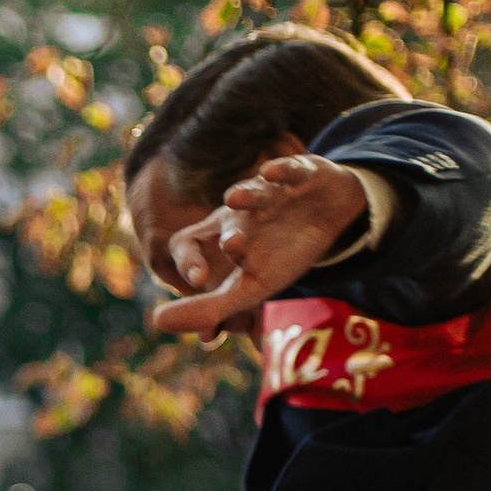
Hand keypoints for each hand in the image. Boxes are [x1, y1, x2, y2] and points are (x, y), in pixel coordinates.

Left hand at [151, 153, 372, 337]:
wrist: (333, 214)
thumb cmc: (283, 253)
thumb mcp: (250, 286)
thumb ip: (208, 309)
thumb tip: (158, 322)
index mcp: (221, 236)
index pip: (187, 243)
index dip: (187, 261)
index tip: (199, 280)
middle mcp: (240, 213)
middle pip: (225, 218)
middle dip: (229, 233)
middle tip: (231, 245)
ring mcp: (271, 192)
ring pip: (254, 191)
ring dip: (247, 195)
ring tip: (234, 197)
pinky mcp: (302, 174)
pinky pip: (290, 168)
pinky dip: (282, 169)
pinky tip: (271, 172)